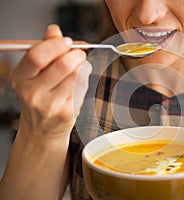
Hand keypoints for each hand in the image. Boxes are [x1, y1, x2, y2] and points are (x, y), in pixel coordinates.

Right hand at [9, 24, 91, 138]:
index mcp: (20, 78)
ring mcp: (49, 105)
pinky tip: (79, 83)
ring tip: (79, 69)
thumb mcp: (35, 72)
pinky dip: (85, 81)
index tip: (68, 41)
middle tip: (80, 53)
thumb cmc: (40, 95)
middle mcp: (32, 93)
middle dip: (76, 55)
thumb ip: (45, 48)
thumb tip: (54, 30)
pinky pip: (83, 89)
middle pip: (62, 65)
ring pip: (77, 76)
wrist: (42, 128)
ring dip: (83, 68)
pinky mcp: (66, 114)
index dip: (56, 45)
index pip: (38, 56)